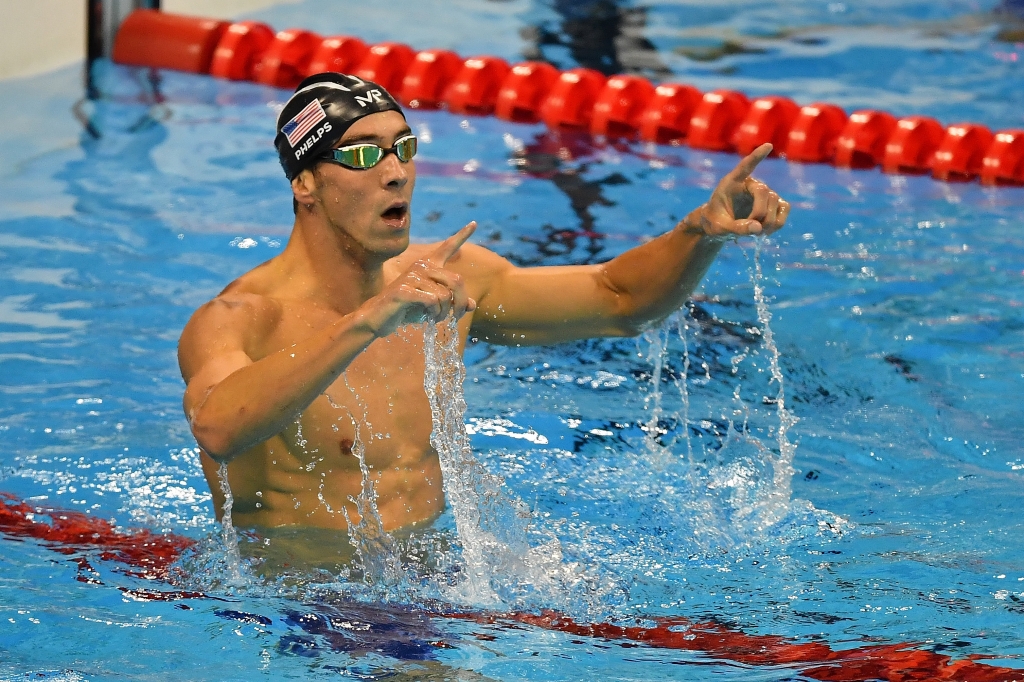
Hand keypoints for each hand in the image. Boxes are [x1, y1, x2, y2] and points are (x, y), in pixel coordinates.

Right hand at [362, 222, 477, 336]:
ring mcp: (411, 276)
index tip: (474, 223)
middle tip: (455, 317)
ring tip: (435, 318)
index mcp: (428, 266)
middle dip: (460, 303)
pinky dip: (434, 313)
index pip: (447, 247)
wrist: (378, 318)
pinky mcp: (403, 289)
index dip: (462, 235)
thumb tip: (472, 305)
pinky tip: (427, 318)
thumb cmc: (406, 310)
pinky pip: (432, 301)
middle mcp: (421, 266)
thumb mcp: (433, 307)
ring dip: (444, 312)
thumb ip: (452, 304)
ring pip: (445, 295)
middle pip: (457, 281)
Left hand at [698, 143, 790, 239]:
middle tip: (751, 230)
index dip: (757, 156)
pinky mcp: (773, 203)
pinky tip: (767, 231)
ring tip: (756, 233)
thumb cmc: (715, 222)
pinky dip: (778, 222)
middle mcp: (750, 184)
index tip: (768, 146)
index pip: (745, 166)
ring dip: (769, 221)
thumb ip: (736, 228)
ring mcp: (764, 192)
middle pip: (765, 193)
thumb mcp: (719, 228)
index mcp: (732, 182)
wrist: (719, 225)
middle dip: (760, 214)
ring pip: (776, 202)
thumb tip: (758, 228)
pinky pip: (784, 209)